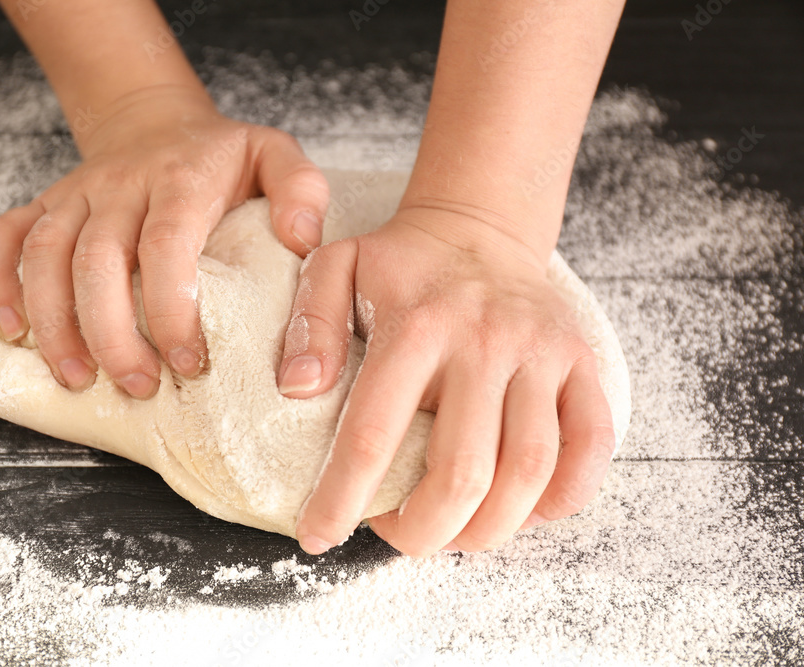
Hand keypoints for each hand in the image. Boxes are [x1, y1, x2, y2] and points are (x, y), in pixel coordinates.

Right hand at [0, 84, 328, 395]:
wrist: (154, 121)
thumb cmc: (221, 158)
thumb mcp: (274, 156)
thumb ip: (301, 190)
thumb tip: (302, 241)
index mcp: (180, 180)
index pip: (166, 246)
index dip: (171, 310)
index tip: (189, 364)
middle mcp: (120, 185)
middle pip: (98, 260)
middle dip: (112, 333)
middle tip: (138, 386)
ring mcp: (75, 195)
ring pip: (46, 257)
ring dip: (55, 323)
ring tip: (77, 378)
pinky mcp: (45, 204)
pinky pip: (3, 237)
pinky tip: (10, 330)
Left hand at [281, 206, 615, 556]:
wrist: (480, 226)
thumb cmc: (401, 264)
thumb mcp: (335, 269)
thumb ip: (310, 325)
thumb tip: (298, 389)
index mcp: (417, 325)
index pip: (373, 434)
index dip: (342, 499)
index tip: (318, 535)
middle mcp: (485, 341)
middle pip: (462, 472)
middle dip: (423, 531)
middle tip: (397, 535)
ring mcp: (541, 353)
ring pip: (529, 470)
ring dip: (489, 527)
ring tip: (453, 532)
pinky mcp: (581, 362)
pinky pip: (592, 446)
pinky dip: (563, 497)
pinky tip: (523, 511)